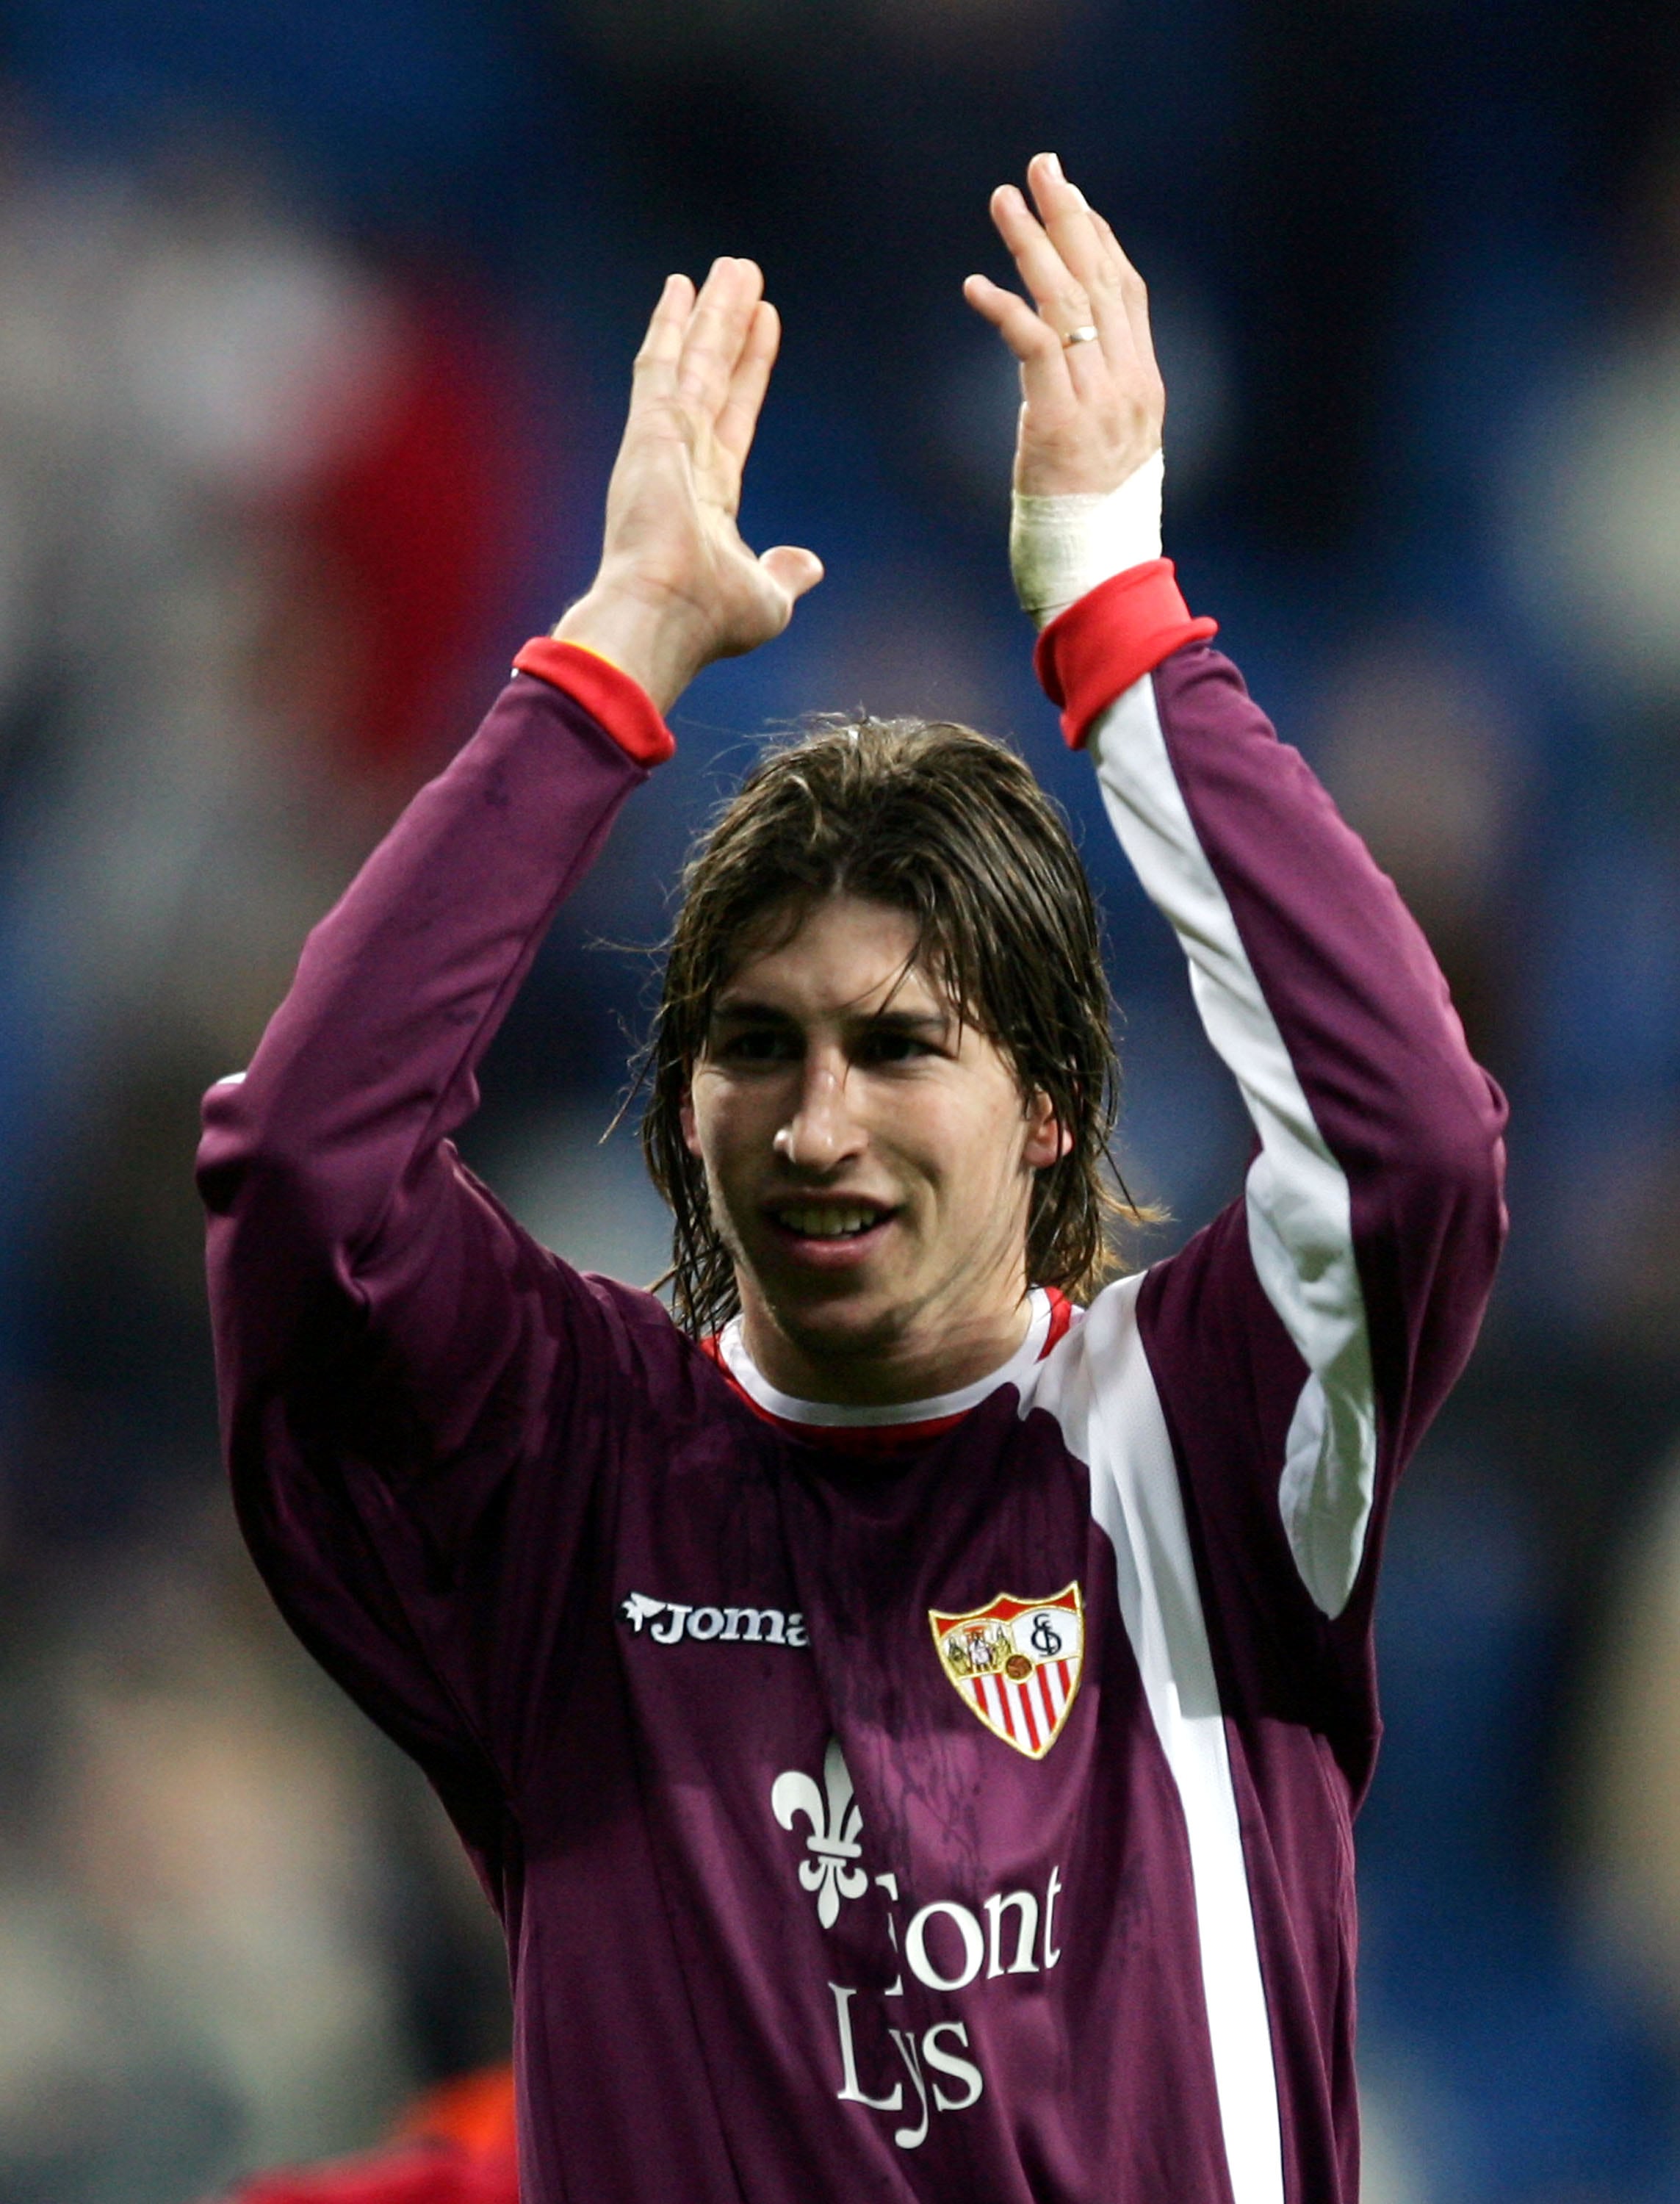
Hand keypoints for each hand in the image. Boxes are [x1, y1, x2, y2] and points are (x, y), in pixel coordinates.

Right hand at [556, 259, 822, 712]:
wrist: (664, 618)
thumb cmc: (710, 619)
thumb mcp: (769, 597)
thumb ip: (786, 571)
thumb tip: (810, 562)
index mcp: (708, 498)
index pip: (736, 417)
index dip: (752, 370)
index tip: (766, 324)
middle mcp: (683, 463)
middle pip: (715, 377)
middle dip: (730, 329)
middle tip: (743, 276)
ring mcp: (663, 443)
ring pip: (695, 361)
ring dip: (712, 312)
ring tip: (731, 266)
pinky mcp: (649, 431)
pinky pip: (662, 365)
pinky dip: (670, 326)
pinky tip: (680, 287)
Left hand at [963, 154, 1164, 499]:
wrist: (1098, 575)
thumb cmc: (1091, 525)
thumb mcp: (1104, 451)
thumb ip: (1091, 401)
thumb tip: (1055, 369)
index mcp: (1144, 388)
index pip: (1127, 295)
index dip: (1100, 241)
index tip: (1073, 199)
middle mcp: (1129, 386)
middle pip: (1101, 281)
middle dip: (1071, 218)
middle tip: (1043, 167)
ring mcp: (1099, 403)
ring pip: (1067, 303)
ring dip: (1032, 246)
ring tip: (1003, 201)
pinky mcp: (1060, 422)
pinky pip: (1034, 348)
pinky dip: (1004, 310)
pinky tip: (975, 286)